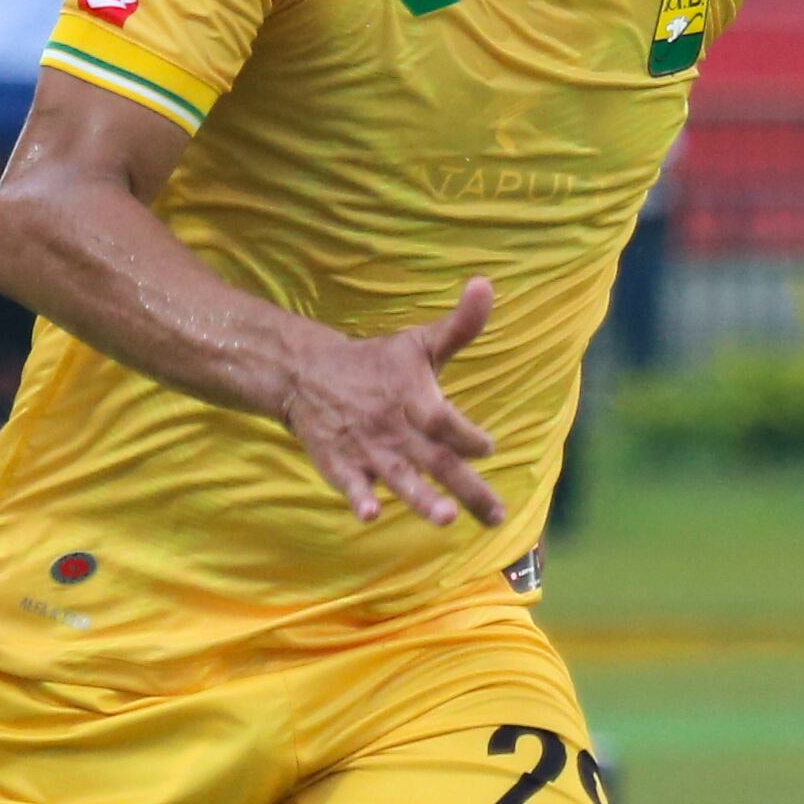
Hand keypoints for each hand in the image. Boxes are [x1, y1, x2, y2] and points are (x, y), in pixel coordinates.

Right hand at [277, 279, 502, 527]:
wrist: (307, 372)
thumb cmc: (376, 362)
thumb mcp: (419, 342)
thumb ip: (460, 325)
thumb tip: (487, 284)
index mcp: (415, 397)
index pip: (446, 421)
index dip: (469, 436)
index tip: (488, 448)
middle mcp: (396, 427)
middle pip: (437, 461)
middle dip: (468, 489)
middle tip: (496, 516)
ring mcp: (368, 449)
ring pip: (400, 478)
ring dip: (422, 500)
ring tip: (446, 519)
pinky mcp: (340, 465)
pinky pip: (351, 485)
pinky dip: (359, 498)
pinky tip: (370, 516)